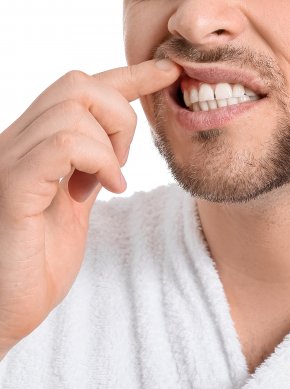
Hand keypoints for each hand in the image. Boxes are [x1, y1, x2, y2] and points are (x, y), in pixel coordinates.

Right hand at [0, 59, 179, 356]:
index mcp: (34, 146)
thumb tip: (113, 151)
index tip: (168, 72)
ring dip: (109, 145)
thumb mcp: (74, 209)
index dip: (129, 75)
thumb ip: (90, 173)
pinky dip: (97, 161)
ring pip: (73, 107)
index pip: (80, 90)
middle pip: (78, 84)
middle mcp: (16, 144)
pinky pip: (62, 145)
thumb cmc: (35, 266)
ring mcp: (10, 161)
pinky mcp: (13, 188)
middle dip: (120, 116)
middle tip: (120, 167)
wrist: (4, 309)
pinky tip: (103, 191)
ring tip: (107, 185)